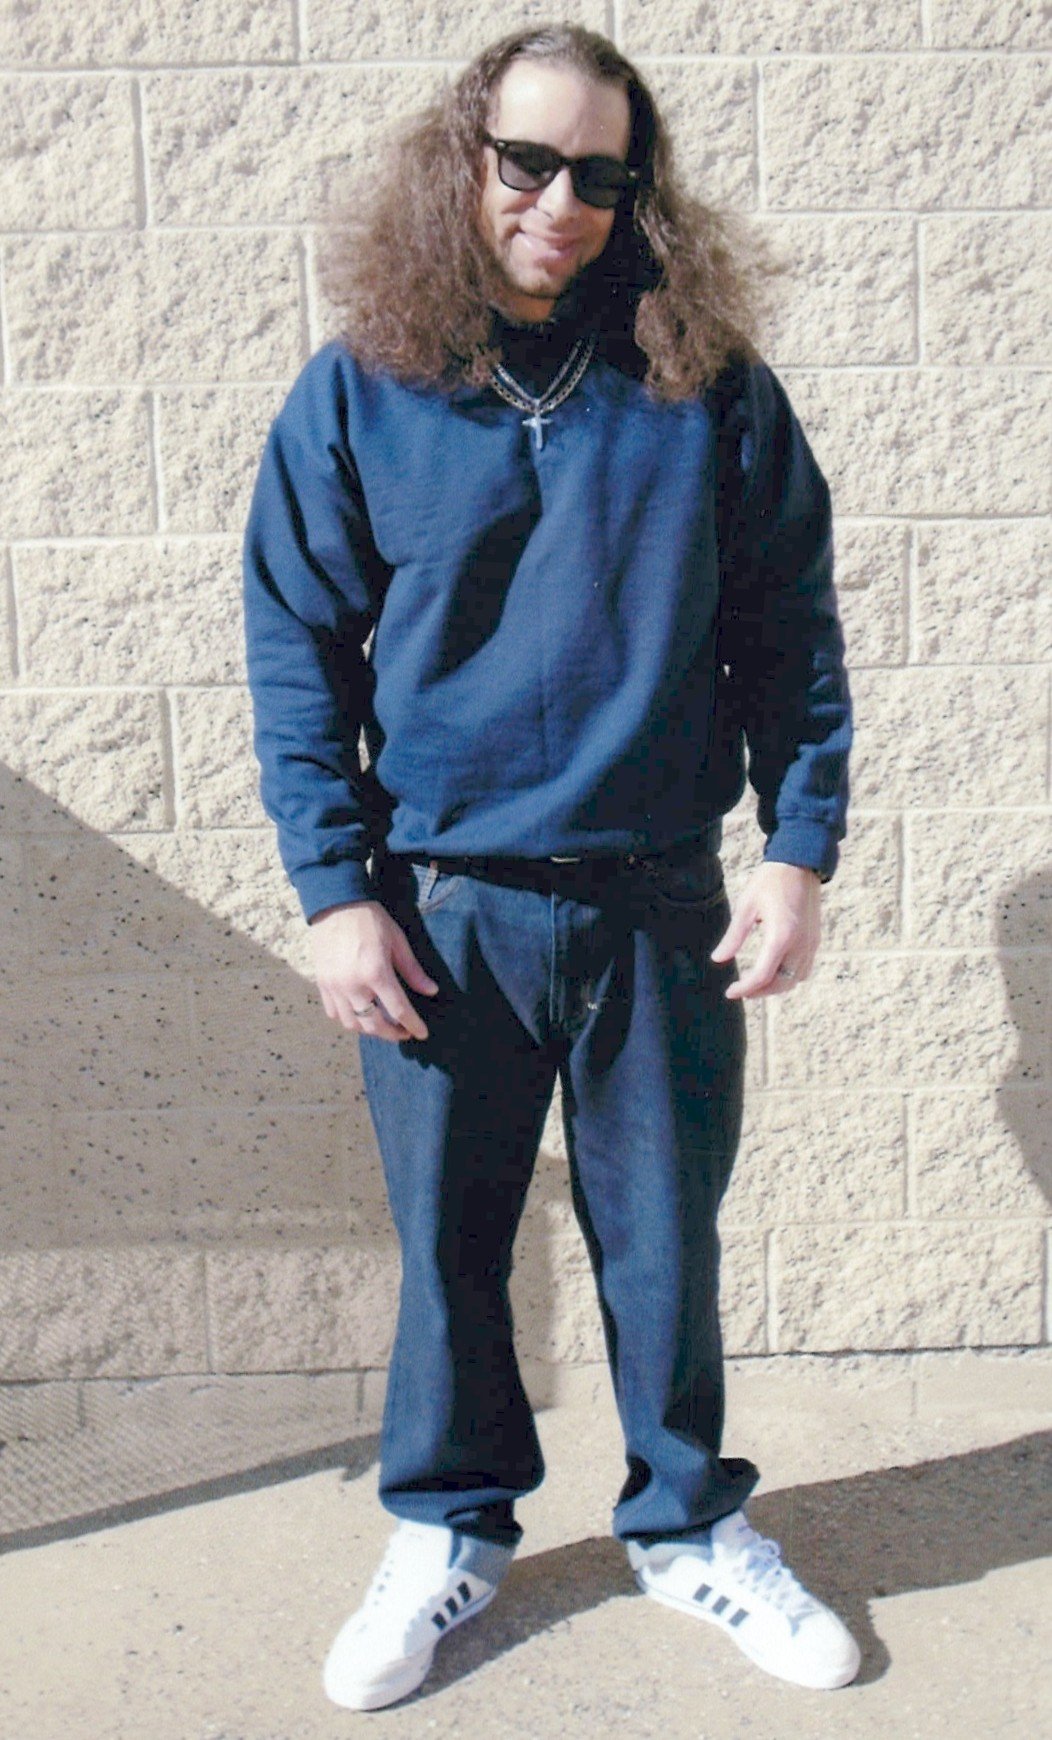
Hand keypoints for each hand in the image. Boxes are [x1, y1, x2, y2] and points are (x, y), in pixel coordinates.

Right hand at [309, 900, 438, 1040]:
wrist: (335, 904)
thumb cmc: (370, 919)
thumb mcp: (397, 941)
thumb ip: (412, 970)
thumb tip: (431, 991)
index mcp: (375, 972)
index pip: (398, 1010)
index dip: (413, 1025)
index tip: (422, 1033)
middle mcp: (353, 984)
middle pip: (374, 1024)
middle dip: (392, 1034)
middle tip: (404, 1032)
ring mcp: (334, 986)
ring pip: (352, 1023)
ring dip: (370, 1029)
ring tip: (383, 1024)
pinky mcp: (322, 983)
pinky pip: (334, 1013)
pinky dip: (349, 1019)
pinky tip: (360, 1014)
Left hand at [710, 862, 821, 999]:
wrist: (800, 863)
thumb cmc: (770, 881)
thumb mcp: (746, 906)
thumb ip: (733, 936)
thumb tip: (717, 959)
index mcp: (781, 936)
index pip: (763, 975)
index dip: (745, 988)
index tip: (730, 992)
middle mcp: (800, 944)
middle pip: (781, 983)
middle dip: (760, 991)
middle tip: (740, 990)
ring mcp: (811, 943)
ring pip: (795, 980)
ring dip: (775, 986)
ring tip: (754, 983)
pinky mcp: (815, 940)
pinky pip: (803, 969)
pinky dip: (788, 977)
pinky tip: (773, 971)